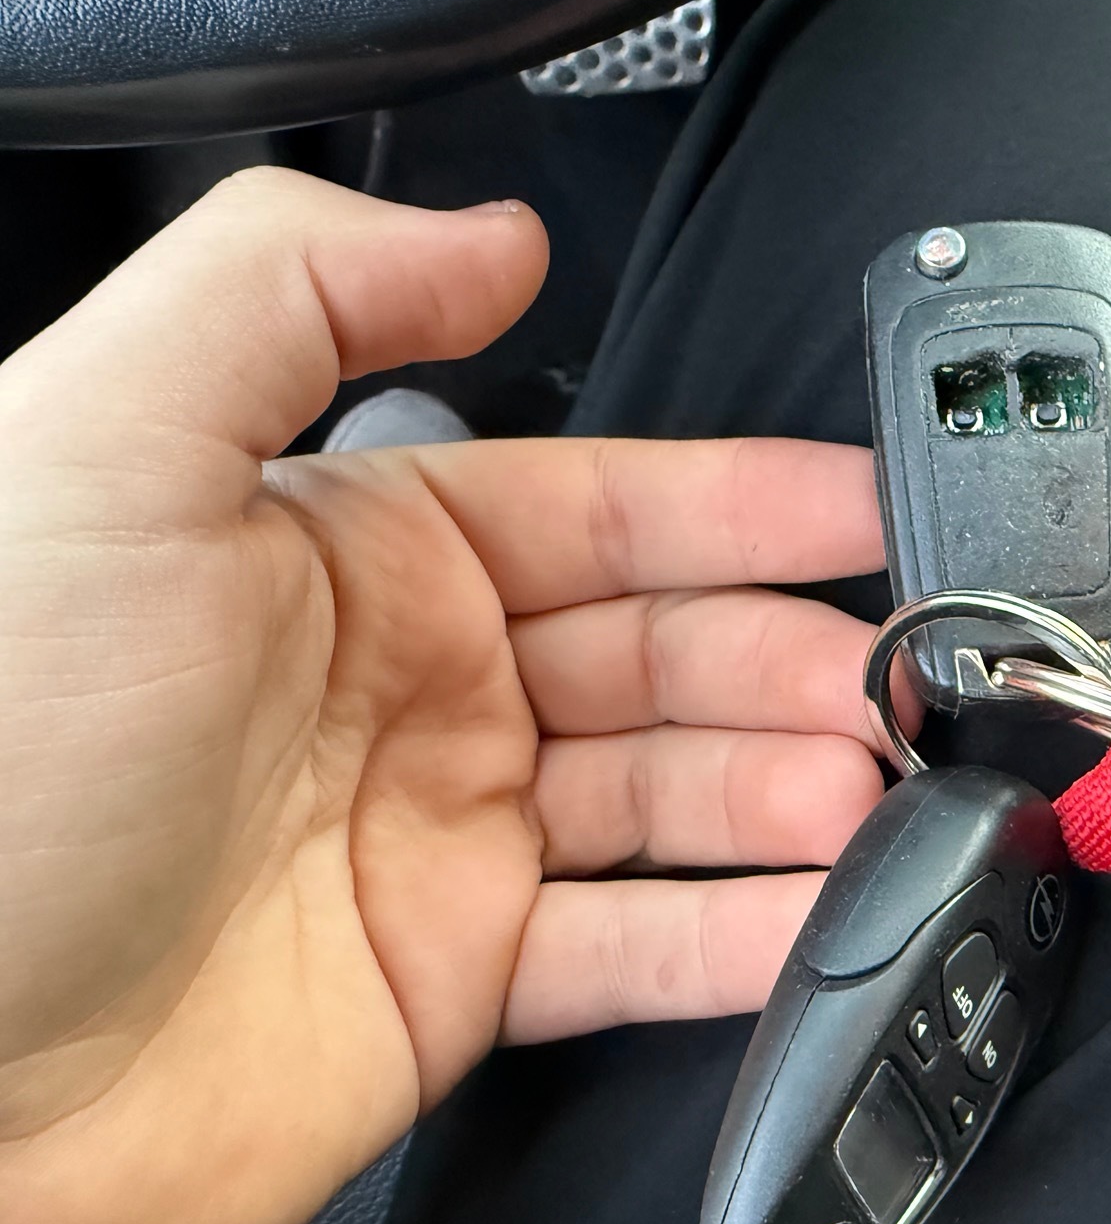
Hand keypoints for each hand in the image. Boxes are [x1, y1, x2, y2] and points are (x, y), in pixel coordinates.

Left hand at [0, 168, 903, 1223]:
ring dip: (791, 793)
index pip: (601, 503)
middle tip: (895, 683)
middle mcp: (416, 689)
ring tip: (876, 801)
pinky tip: (817, 919)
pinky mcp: (457, 981)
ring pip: (675, 795)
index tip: (867, 508)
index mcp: (354, 552)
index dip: (747, 500)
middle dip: (792, 657)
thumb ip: (298, 292)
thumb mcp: (101, 446)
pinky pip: (638, 947)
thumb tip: (491, 241)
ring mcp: (445, 839)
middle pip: (666, 651)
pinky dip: (740, 938)